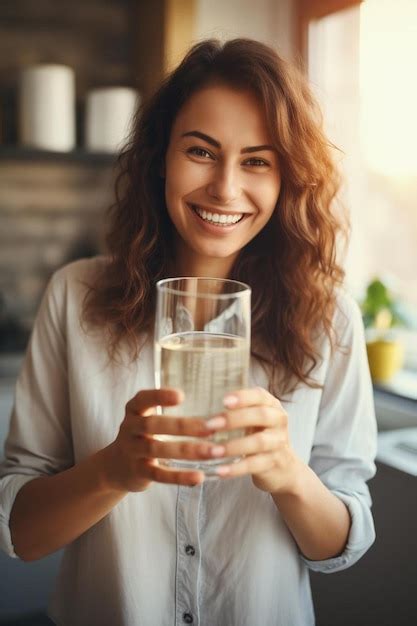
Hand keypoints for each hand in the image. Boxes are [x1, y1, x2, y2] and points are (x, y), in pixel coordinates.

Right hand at [102, 388, 224, 491]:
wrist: (115, 466)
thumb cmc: (142, 435)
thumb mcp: (147, 418)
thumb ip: (169, 411)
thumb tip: (212, 410)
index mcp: (134, 410)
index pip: (143, 399)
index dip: (160, 396)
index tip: (181, 395)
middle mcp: (130, 428)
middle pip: (153, 425)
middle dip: (182, 426)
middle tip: (210, 427)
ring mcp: (132, 451)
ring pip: (157, 449)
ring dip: (187, 450)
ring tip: (212, 451)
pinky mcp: (138, 472)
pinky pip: (159, 474)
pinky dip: (179, 477)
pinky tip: (199, 476)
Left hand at [209, 386, 301, 494]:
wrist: (284, 467)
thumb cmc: (260, 435)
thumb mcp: (254, 419)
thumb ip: (237, 409)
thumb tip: (199, 401)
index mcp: (272, 405)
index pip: (260, 396)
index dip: (243, 397)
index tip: (223, 401)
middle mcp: (278, 421)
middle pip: (260, 416)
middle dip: (234, 419)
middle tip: (210, 425)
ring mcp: (278, 443)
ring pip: (258, 442)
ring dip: (233, 446)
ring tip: (213, 451)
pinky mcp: (273, 463)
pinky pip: (254, 464)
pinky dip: (236, 468)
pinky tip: (220, 471)